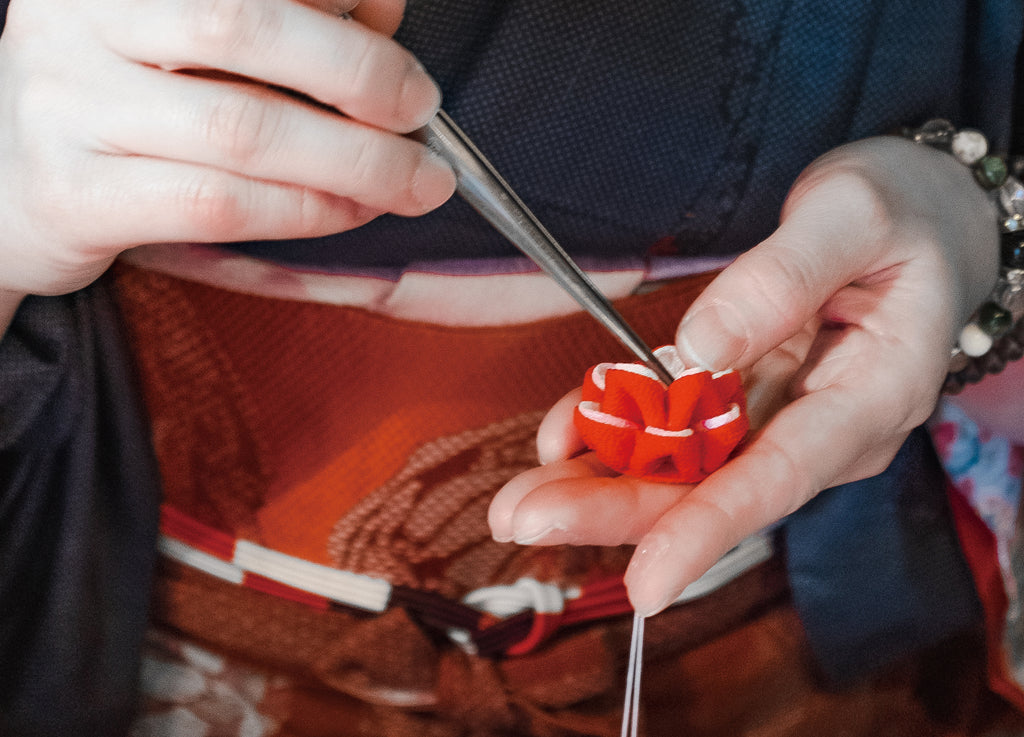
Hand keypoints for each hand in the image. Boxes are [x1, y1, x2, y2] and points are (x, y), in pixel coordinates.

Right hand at [0, 0, 453, 312]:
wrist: (10, 188)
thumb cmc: (127, 106)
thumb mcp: (191, 43)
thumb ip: (286, 20)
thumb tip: (384, 12)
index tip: (396, 16)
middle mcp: (79, 16)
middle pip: (244, 25)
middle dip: (358, 72)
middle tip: (420, 109)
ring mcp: (66, 104)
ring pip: (241, 128)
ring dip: (353, 161)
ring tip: (412, 180)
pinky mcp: (75, 194)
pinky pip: (217, 202)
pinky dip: (304, 209)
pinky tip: (351, 211)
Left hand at [489, 136, 998, 615]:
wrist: (924, 218)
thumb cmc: (904, 213)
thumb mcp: (853, 216)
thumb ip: (780, 279)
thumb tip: (702, 349)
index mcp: (869, 395)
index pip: (780, 476)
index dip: (707, 531)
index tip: (645, 585)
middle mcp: (820, 427)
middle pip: (711, 487)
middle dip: (614, 511)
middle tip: (521, 522)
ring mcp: (780, 416)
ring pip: (684, 467)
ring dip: (598, 484)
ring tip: (518, 503)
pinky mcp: (747, 396)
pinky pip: (675, 424)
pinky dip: (615, 430)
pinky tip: (560, 437)